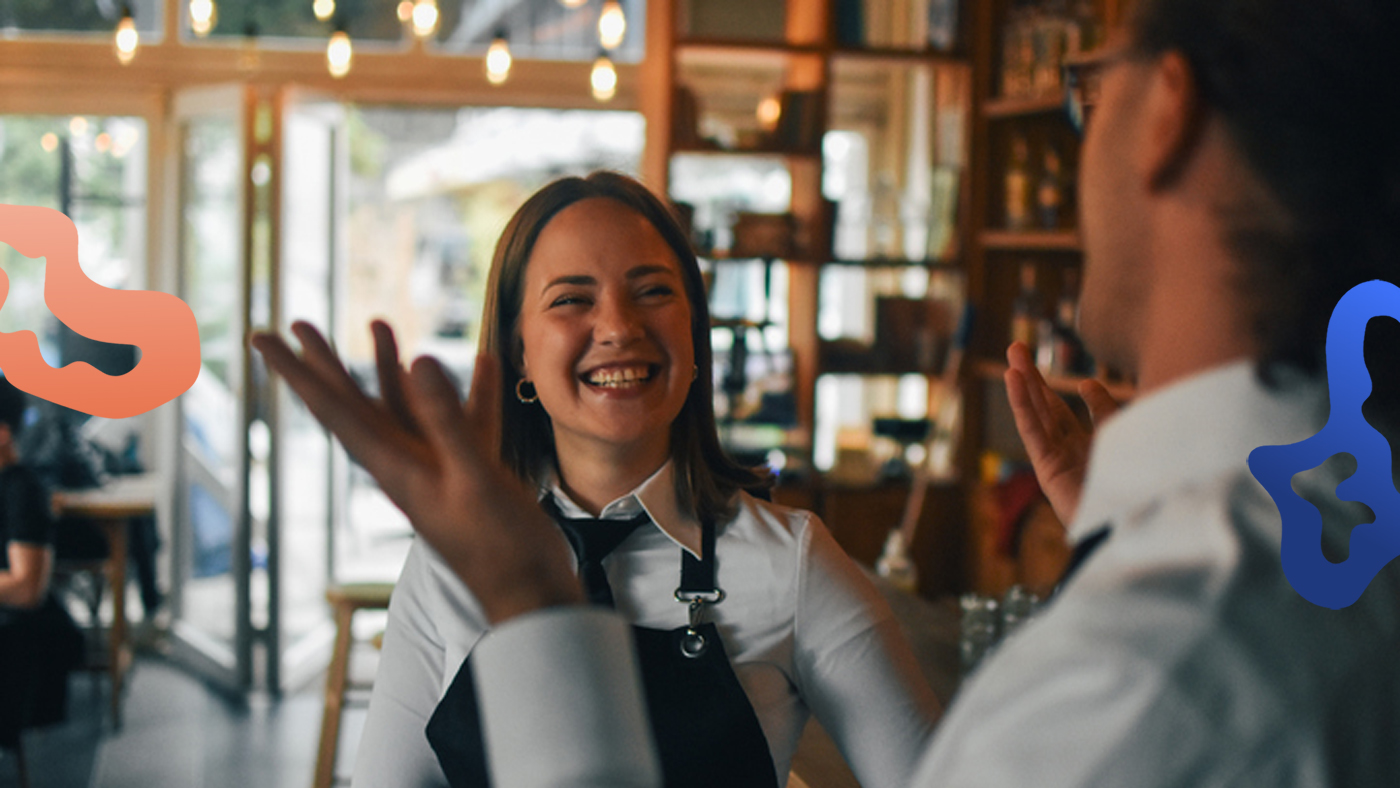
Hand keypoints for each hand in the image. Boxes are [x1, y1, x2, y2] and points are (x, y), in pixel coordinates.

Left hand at [251, 320, 581, 622]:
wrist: (532, 596)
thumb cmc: (500, 549)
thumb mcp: (473, 479)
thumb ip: (447, 421)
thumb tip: (420, 361)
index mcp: (394, 467)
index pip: (335, 409)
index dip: (299, 371)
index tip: (262, 338)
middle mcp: (405, 465)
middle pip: (354, 405)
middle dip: (324, 364)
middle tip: (296, 325)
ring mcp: (437, 470)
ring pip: (403, 409)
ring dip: (388, 369)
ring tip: (378, 326)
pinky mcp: (469, 476)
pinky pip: (461, 423)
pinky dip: (467, 394)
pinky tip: (483, 365)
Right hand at [1003, 342, 1119, 524]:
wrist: (1135, 526)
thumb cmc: (1137, 488)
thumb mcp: (1126, 437)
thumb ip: (1107, 411)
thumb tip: (1087, 383)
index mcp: (1097, 449)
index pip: (1086, 415)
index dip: (1087, 396)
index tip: (1086, 384)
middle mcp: (1075, 453)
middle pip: (1051, 407)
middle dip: (1035, 377)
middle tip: (1018, 348)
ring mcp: (1058, 460)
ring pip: (1037, 412)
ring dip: (1023, 381)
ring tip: (1012, 352)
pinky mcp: (1048, 469)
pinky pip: (1032, 430)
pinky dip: (1021, 404)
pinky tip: (1013, 379)